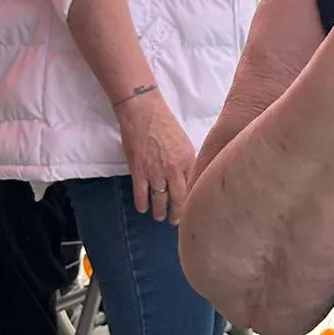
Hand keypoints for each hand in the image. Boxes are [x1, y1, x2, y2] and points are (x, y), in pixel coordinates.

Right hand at [117, 91, 197, 222]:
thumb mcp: (183, 142)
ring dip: (160, 211)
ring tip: (159, 217)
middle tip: (176, 221)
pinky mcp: (139, 171)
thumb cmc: (165, 123)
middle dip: (178, 213)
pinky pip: (141, 194)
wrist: (143, 113)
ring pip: (160, 199)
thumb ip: (186, 161)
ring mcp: (156, 171)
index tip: (194, 211)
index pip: (193, 187)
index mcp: (188, 160)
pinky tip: (143, 209)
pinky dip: (142, 204)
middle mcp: (174, 169)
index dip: (193, 201)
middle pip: (179, 198)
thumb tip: (189, 178)